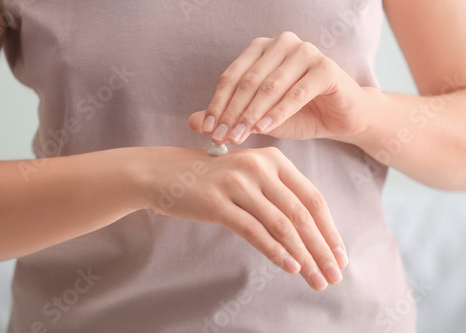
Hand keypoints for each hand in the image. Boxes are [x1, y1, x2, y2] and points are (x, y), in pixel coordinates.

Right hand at [140, 146, 348, 290]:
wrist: (165, 173)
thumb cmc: (211, 179)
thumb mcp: (249, 176)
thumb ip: (277, 194)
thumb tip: (309, 233)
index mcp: (273, 159)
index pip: (312, 197)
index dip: (329, 229)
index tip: (340, 255)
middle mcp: (258, 167)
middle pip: (301, 214)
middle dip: (322, 248)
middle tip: (334, 275)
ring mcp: (237, 184)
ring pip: (281, 225)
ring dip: (303, 256)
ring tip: (317, 280)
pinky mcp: (217, 203)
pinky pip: (253, 231)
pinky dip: (275, 252)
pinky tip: (290, 267)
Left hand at [189, 31, 369, 143]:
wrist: (341, 118)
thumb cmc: (298, 115)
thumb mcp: (258, 118)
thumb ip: (229, 117)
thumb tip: (193, 123)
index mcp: (261, 50)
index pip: (232, 77)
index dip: (218, 104)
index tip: (208, 130)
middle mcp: (281, 44)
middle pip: (248, 81)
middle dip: (232, 113)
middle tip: (221, 138)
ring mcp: (305, 52)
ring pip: (270, 86)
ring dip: (251, 114)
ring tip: (239, 137)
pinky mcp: (326, 68)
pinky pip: (297, 92)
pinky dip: (278, 112)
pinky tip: (264, 130)